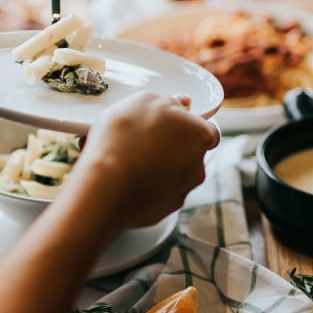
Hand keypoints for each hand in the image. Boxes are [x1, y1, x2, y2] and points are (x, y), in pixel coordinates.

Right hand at [71, 92, 218, 229]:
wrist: (104, 187)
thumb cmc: (123, 138)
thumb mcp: (143, 102)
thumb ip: (169, 101)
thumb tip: (182, 103)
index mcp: (200, 135)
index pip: (207, 129)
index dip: (187, 125)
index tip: (169, 123)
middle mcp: (198, 166)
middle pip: (188, 152)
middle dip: (169, 146)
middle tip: (141, 139)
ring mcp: (181, 192)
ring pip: (172, 174)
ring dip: (155, 167)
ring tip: (124, 159)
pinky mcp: (163, 211)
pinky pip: (158, 194)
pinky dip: (145, 186)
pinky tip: (123, 179)